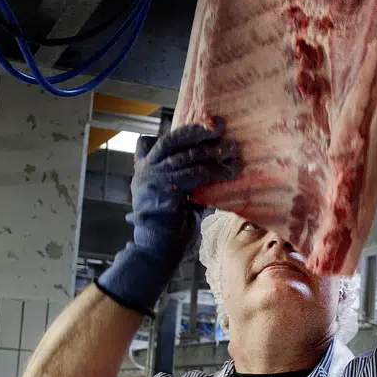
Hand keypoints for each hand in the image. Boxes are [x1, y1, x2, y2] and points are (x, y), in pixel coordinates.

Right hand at [96, 121, 239, 312]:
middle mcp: (145, 172)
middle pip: (173, 141)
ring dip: (212, 152)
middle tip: (220, 128)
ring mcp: (153, 180)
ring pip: (186, 157)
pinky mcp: (165, 191)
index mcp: (145, 170)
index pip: (164, 142)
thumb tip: (214, 168)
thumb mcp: (179, 198)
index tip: (207, 125)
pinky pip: (194, 174)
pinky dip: (213, 171)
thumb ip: (189, 181)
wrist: (158, 250)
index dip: (186, 131)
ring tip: (231, 150)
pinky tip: (228, 172)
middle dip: (199, 132)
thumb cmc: (171, 227)